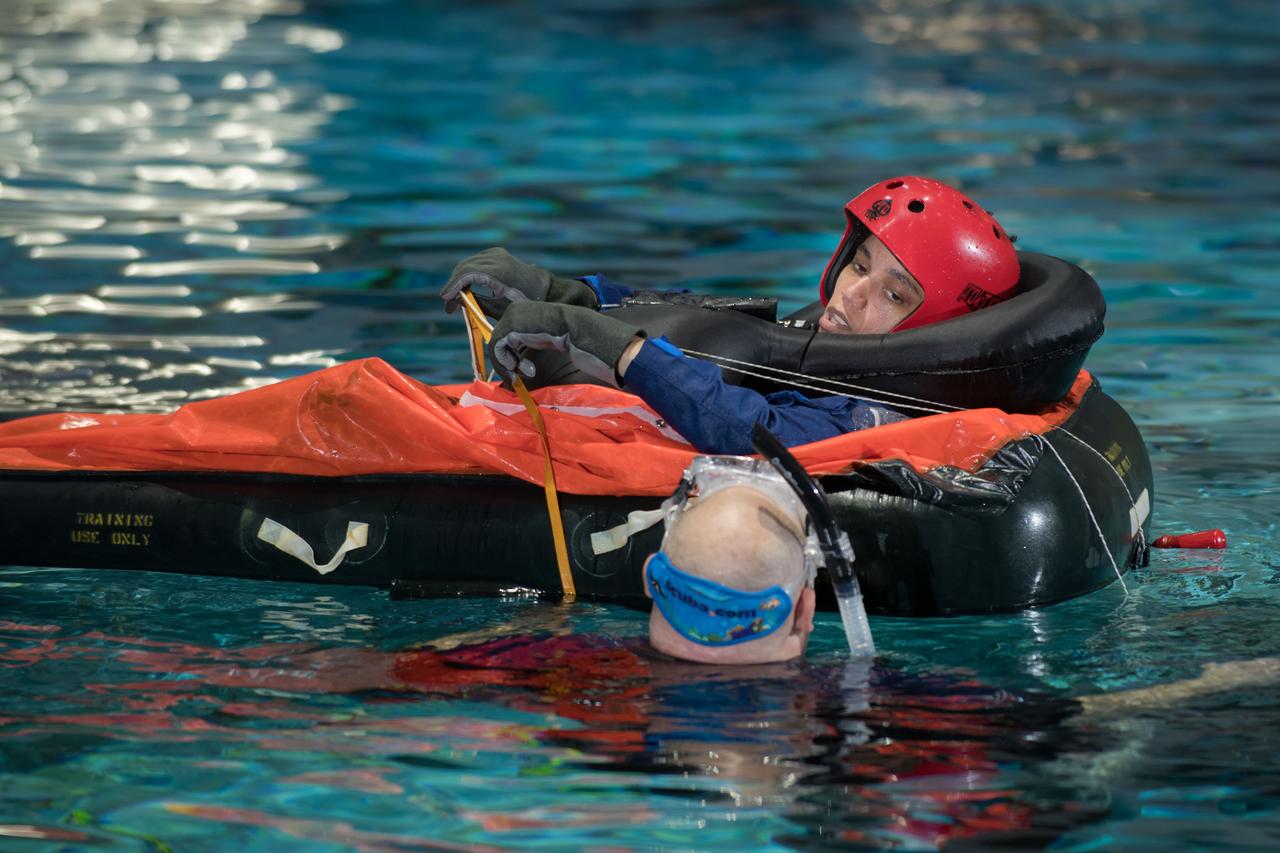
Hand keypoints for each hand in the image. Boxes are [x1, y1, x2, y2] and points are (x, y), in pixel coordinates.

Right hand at [440, 247, 597, 315]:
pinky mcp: (495, 254)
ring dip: (458, 281)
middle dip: (453, 286)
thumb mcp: (501, 309)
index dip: (453, 286)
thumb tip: (456, 302)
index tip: (445, 300)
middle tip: (448, 307)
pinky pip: (474, 263)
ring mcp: (496, 253)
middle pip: (464, 268)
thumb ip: (477, 305)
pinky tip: (463, 291)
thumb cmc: (524, 302)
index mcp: (500, 271)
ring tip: (454, 302)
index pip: (468, 273)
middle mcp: (497, 258)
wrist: (543, 288)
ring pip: (467, 265)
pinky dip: (466, 275)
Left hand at [489, 301, 642, 387]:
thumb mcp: (547, 338)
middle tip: (526, 373)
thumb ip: (531, 343)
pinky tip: (526, 368)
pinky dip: (507, 363)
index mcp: (525, 310)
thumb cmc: (572, 336)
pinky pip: (497, 349)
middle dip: (509, 361)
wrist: (580, 330)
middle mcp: (516, 310)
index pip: (507, 334)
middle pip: (499, 340)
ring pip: (496, 346)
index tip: (525, 369)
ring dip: (509, 365)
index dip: (512, 355)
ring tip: (527, 372)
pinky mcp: (510, 327)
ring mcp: (512, 317)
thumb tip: (515, 362)